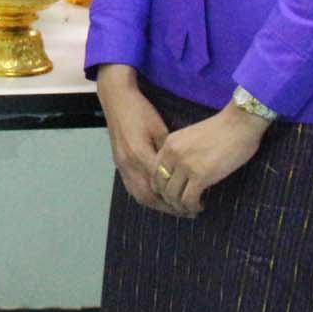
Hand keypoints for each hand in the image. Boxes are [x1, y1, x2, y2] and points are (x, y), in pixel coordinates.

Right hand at [95, 65, 179, 216]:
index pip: (161, 186)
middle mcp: (128, 164)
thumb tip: (181, 171)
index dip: (178, 197)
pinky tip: (157, 199)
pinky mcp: (118, 163)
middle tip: (187, 212)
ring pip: (138, 195)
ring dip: (156, 205)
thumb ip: (168, 153)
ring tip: (174, 209)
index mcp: (140, 154)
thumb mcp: (160, 129)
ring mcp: (121, 164)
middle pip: (148, 196)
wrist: (116, 99)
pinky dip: (145, 197)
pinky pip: (132, 188)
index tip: (195, 203)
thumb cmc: (141, 110)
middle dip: (168, 208)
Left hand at [151, 105, 269, 216]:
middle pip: (160, 186)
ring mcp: (185, 165)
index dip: (162, 187)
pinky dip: (192, 207)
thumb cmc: (222, 129)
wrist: (239, 123)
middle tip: (182, 205)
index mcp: (169, 143)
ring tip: (192, 208)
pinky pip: (188, 199)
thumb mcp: (191, 136)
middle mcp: (172, 154)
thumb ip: (181, 151)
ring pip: (172, 196)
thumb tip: (180, 172)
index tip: (174, 194)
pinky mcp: (200, 175)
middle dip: (169, 200)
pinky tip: (201, 206)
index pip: (154, 172)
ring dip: (180, 206)